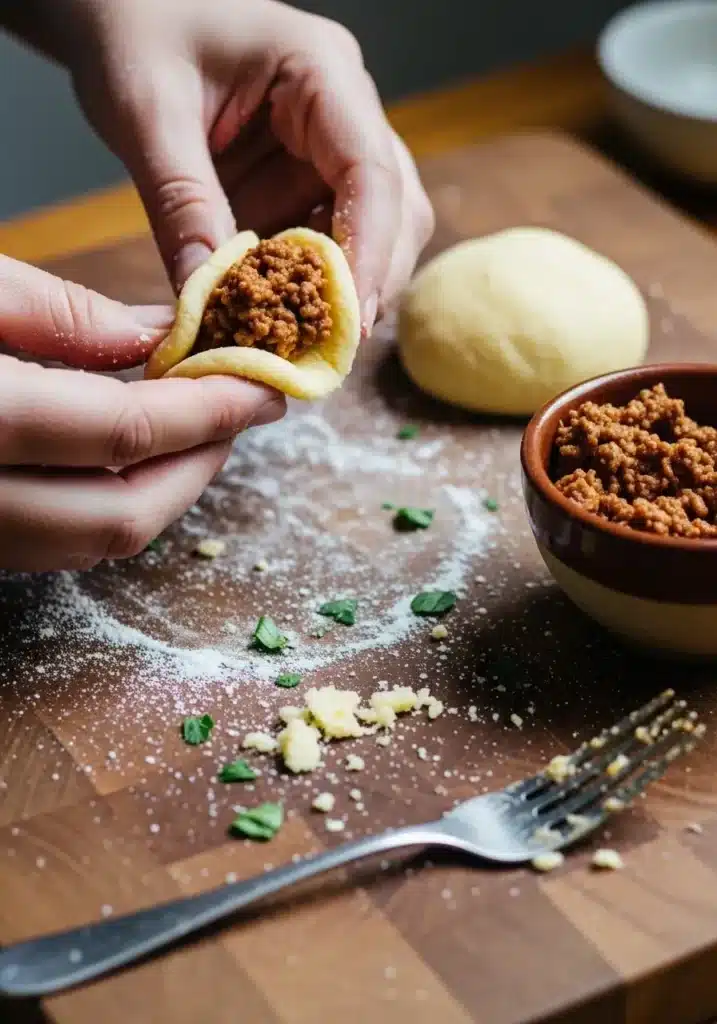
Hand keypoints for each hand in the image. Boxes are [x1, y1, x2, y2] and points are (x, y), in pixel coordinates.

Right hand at [0, 256, 284, 571]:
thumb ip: (59, 313)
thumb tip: (159, 333)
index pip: (125, 431)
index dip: (207, 411)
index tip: (261, 388)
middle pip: (122, 518)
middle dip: (196, 468)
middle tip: (239, 418)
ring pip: (92, 545)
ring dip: (157, 494)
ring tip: (194, 435)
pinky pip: (56, 545)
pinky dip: (106, 506)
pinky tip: (125, 460)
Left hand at [63, 0, 433, 327]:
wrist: (121, 15)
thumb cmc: (134, 33)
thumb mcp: (147, 113)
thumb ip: (180, 202)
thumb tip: (204, 297)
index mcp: (321, 72)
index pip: (370, 171)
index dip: (369, 252)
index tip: (349, 317)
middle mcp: (345, 113)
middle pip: (395, 211)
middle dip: (368, 283)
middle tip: (327, 349)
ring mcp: (331, 151)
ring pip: (375, 234)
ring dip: (343, 291)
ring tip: (304, 342)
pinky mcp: (307, 183)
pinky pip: (327, 243)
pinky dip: (309, 286)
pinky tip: (282, 318)